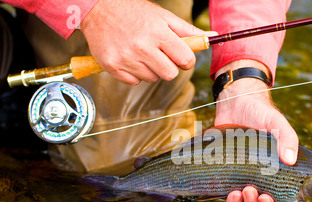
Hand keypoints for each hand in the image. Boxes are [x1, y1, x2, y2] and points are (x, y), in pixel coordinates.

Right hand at [80, 0, 206, 84]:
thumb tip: (212, 37)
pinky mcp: (112, 66)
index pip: (185, 59)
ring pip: (152, 79)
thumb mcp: (163, 17)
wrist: (98, 9)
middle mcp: (142, 46)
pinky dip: (134, 73)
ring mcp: (126, 58)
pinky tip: (129, 58)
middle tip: (160, 55)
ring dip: (151, 69)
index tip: (180, 56)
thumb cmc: (135, 12)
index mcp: (158, 32)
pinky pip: (134, 82)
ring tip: (141, 53)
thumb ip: (187, 30)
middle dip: (169, 67)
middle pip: (170, 74)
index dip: (186, 60)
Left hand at [214, 60, 311, 201]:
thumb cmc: (260, 113)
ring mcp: (254, 180)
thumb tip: (290, 160)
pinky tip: (232, 194)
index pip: (306, 195)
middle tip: (264, 197)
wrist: (234, 105)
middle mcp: (273, 178)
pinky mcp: (235, 179)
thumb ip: (287, 138)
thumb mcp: (277, 123)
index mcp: (289, 169)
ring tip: (246, 191)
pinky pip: (237, 200)